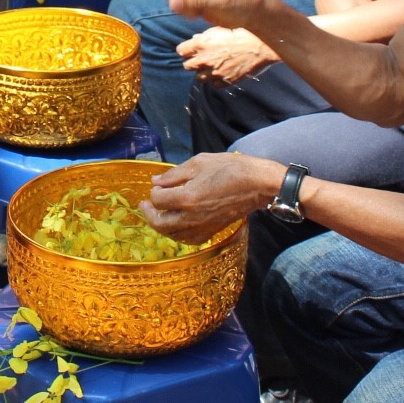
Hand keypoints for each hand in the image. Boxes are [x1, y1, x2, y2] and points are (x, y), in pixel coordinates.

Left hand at [141, 153, 279, 243]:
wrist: (258, 184)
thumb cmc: (230, 168)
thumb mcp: (200, 162)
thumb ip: (174, 174)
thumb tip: (155, 181)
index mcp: (186, 198)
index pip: (158, 200)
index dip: (154, 192)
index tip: (158, 184)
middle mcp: (191, 217)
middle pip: (160, 224)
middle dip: (149, 214)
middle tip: (145, 205)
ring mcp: (202, 226)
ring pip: (173, 235)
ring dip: (162, 226)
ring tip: (159, 215)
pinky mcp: (213, 230)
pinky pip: (190, 240)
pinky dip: (179, 235)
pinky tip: (178, 226)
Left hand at [177, 26, 275, 84]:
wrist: (260, 46)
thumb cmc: (242, 33)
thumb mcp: (220, 29)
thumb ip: (205, 36)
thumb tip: (196, 39)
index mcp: (201, 44)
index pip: (181, 50)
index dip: (186, 50)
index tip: (190, 50)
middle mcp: (204, 59)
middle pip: (187, 66)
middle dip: (193, 62)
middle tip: (201, 58)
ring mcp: (214, 72)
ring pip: (199, 78)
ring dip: (203, 72)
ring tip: (213, 66)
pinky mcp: (225, 81)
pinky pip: (214, 85)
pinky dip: (216, 80)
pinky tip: (222, 73)